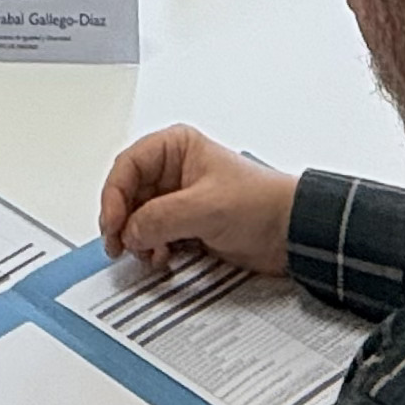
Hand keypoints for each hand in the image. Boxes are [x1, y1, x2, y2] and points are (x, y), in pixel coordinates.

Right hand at [99, 125, 296, 275]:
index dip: (114, 196)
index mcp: (175, 147)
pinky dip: (152, 248)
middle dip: (123, 221)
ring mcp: (178, 199)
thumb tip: (130, 231)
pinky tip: (162, 257)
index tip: (113, 225)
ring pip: (138, 217)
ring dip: (138, 238)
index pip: (127, 166)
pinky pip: (154, 235)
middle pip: (128, 194)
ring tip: (148, 253)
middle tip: (120, 246)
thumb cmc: (261, 203)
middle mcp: (172, 170)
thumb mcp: (205, 207)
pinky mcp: (185, 224)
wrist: (291, 233)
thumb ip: (161, 218)